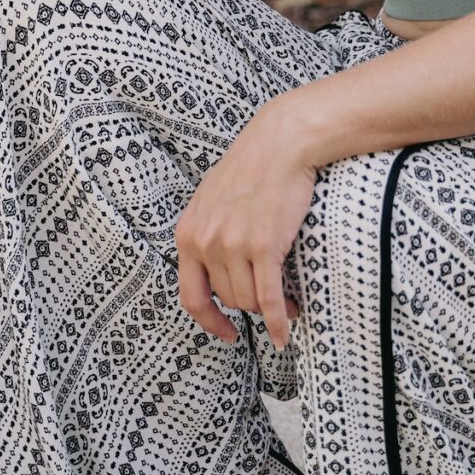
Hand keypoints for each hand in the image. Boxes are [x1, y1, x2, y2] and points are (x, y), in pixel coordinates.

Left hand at [175, 99, 321, 351]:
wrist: (280, 143)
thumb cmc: (252, 167)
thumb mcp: (211, 200)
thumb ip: (206, 233)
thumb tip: (214, 267)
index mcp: (188, 234)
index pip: (190, 296)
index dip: (209, 321)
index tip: (225, 331)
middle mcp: (205, 243)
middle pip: (228, 299)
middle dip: (251, 306)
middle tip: (272, 303)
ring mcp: (232, 245)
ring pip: (249, 301)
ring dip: (270, 309)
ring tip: (286, 303)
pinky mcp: (263, 246)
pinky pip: (268, 299)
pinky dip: (277, 322)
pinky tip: (285, 331)